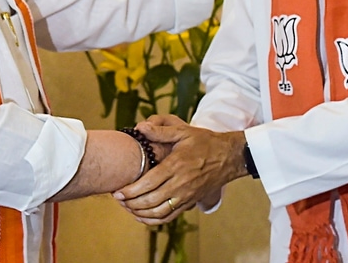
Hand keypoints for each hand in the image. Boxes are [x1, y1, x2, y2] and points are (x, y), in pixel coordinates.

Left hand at [112, 123, 245, 224]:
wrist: (229, 157)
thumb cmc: (205, 142)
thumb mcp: (183, 132)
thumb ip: (160, 131)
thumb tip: (140, 127)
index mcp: (176, 165)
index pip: (149, 183)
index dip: (131, 190)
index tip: (117, 192)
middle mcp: (181, 183)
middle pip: (151, 200)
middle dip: (131, 203)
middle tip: (118, 200)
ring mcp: (186, 195)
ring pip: (159, 212)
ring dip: (141, 213)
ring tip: (127, 208)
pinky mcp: (190, 202)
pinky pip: (170, 216)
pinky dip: (154, 220)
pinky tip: (143, 216)